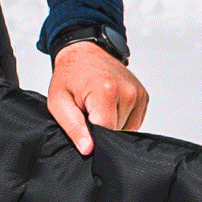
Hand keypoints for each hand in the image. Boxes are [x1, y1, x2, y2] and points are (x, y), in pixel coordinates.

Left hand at [45, 41, 146, 155]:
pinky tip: (108, 105)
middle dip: (100, 128)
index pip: (106, 133)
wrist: (83, 52)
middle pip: (116, 132)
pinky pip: (133, 121)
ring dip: (111, 123)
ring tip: (97, 106)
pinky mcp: (143, 96)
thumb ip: (73, 127)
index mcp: (106, 91)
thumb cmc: (69, 75)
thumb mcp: (59, 102)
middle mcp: (127, 92)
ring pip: (126, 129)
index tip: (82, 126)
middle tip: (87, 111)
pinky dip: (120, 118)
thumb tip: (88, 149)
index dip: (92, 136)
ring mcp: (138, 93)